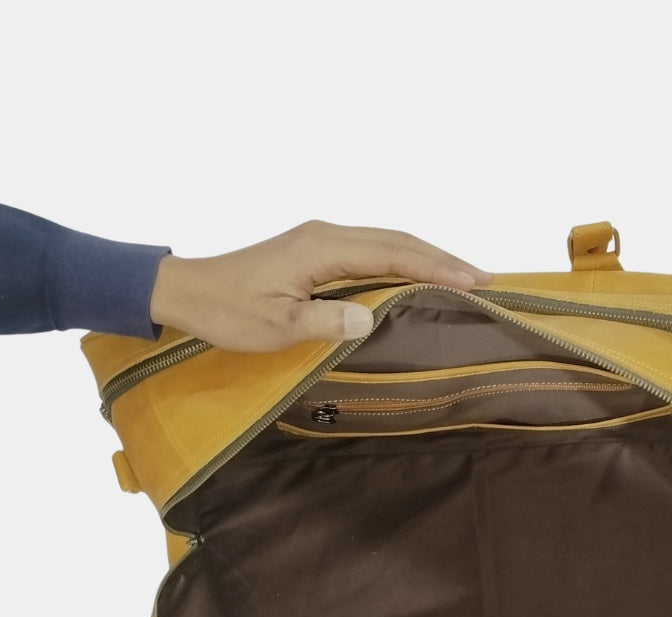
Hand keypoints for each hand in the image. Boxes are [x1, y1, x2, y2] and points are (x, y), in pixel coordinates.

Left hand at [148, 221, 492, 350]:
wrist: (186, 291)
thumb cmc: (227, 313)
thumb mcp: (275, 327)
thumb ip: (325, 321)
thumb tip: (371, 318)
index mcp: (322, 248)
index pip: (393, 254)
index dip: (436, 266)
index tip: (474, 280)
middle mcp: (326, 234)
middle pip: (398, 240)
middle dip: (443, 257)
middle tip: (485, 278)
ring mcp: (321, 238)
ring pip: (387, 241)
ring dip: (426, 256)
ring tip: (463, 274)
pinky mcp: (315, 248)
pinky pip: (371, 248)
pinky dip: (402, 259)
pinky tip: (417, 274)